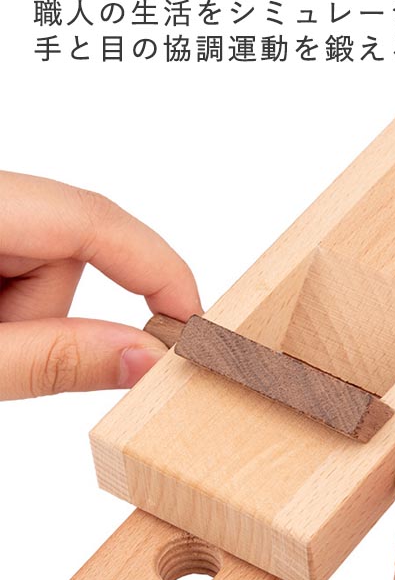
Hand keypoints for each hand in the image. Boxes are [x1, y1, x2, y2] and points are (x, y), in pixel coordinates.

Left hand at [0, 170, 201, 398]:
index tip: (192, 321)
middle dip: (54, 311)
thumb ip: (51, 360)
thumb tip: (145, 358)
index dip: (158, 269)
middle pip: (70, 247)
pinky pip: (25, 263)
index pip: (95, 219)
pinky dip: (16, 305)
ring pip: (47, 261)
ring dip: (28, 315)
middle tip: (7, 359)